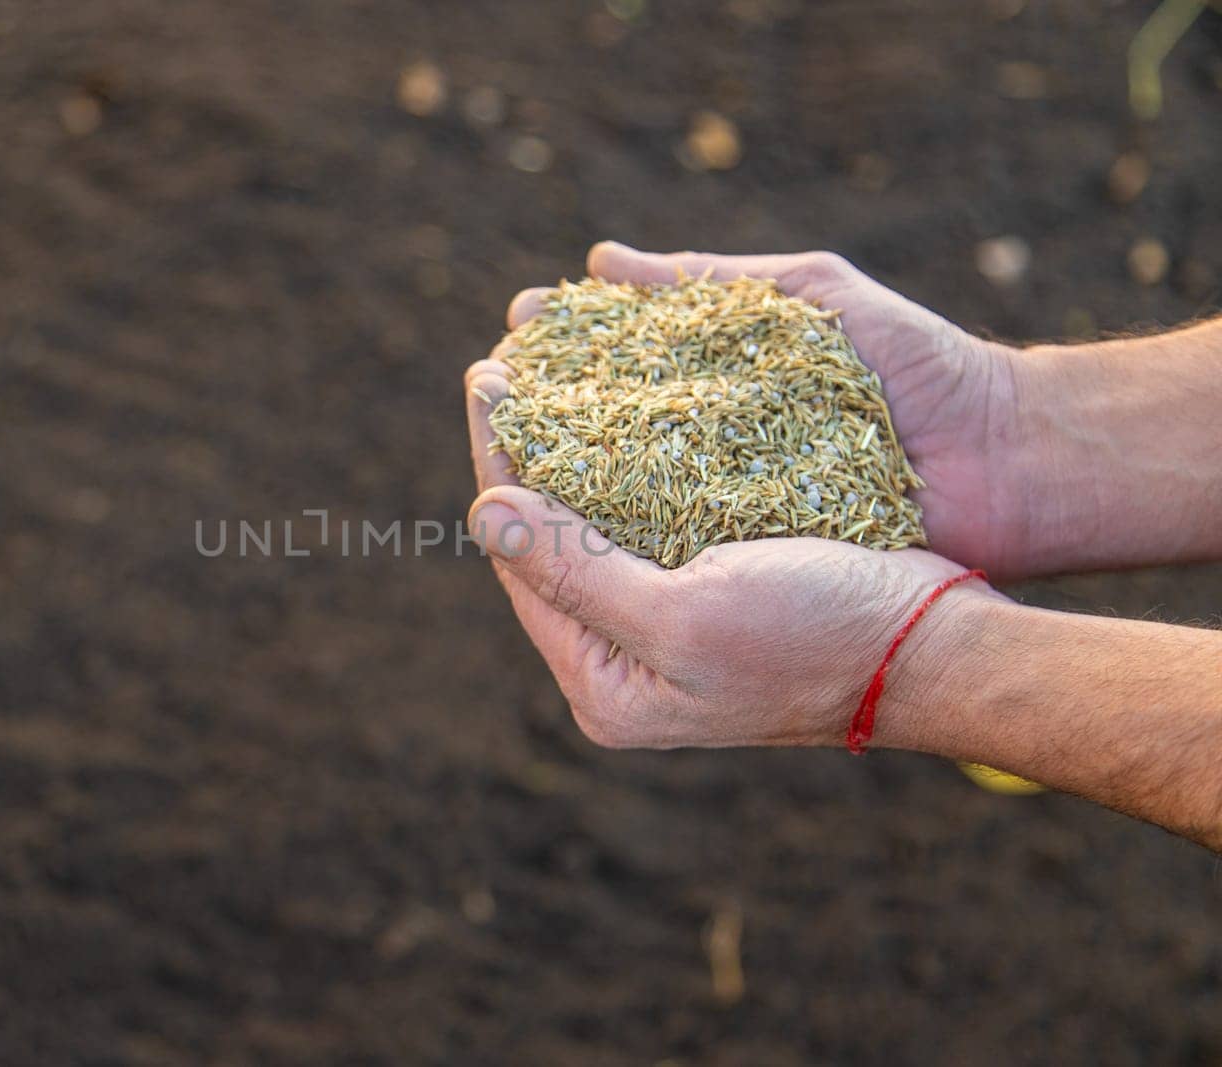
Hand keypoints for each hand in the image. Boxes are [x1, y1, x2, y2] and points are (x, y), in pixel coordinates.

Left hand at [463, 246, 1006, 748]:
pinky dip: (626, 457)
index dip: (498, 465)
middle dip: (526, 451)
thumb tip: (484, 511)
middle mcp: (623, 659)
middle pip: (549, 538)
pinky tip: (610, 402)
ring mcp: (666, 622)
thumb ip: (575, 570)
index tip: (485, 381)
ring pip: (594, 519)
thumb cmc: (815, 635)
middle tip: (501, 364)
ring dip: (571, 445)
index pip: (522, 560)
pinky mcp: (708, 583)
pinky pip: (646, 511)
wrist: (935, 644)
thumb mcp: (684, 614)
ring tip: (543, 369)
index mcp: (604, 685)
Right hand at [517, 243, 1029, 578]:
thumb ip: (711, 279)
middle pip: (601, 442)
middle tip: (488, 387)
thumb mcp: (810, 299)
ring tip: (504, 450)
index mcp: (716, 390)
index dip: (559, 357)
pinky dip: (613, 541)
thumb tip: (597, 262)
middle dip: (539, 416)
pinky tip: (561, 522)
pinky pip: (666, 560)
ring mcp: (722, 521)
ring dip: (556, 481)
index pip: (617, 373)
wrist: (1006, 463)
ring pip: (618, 505)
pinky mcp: (744, 576)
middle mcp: (709, 454)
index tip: (512, 332)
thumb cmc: (916, 369)